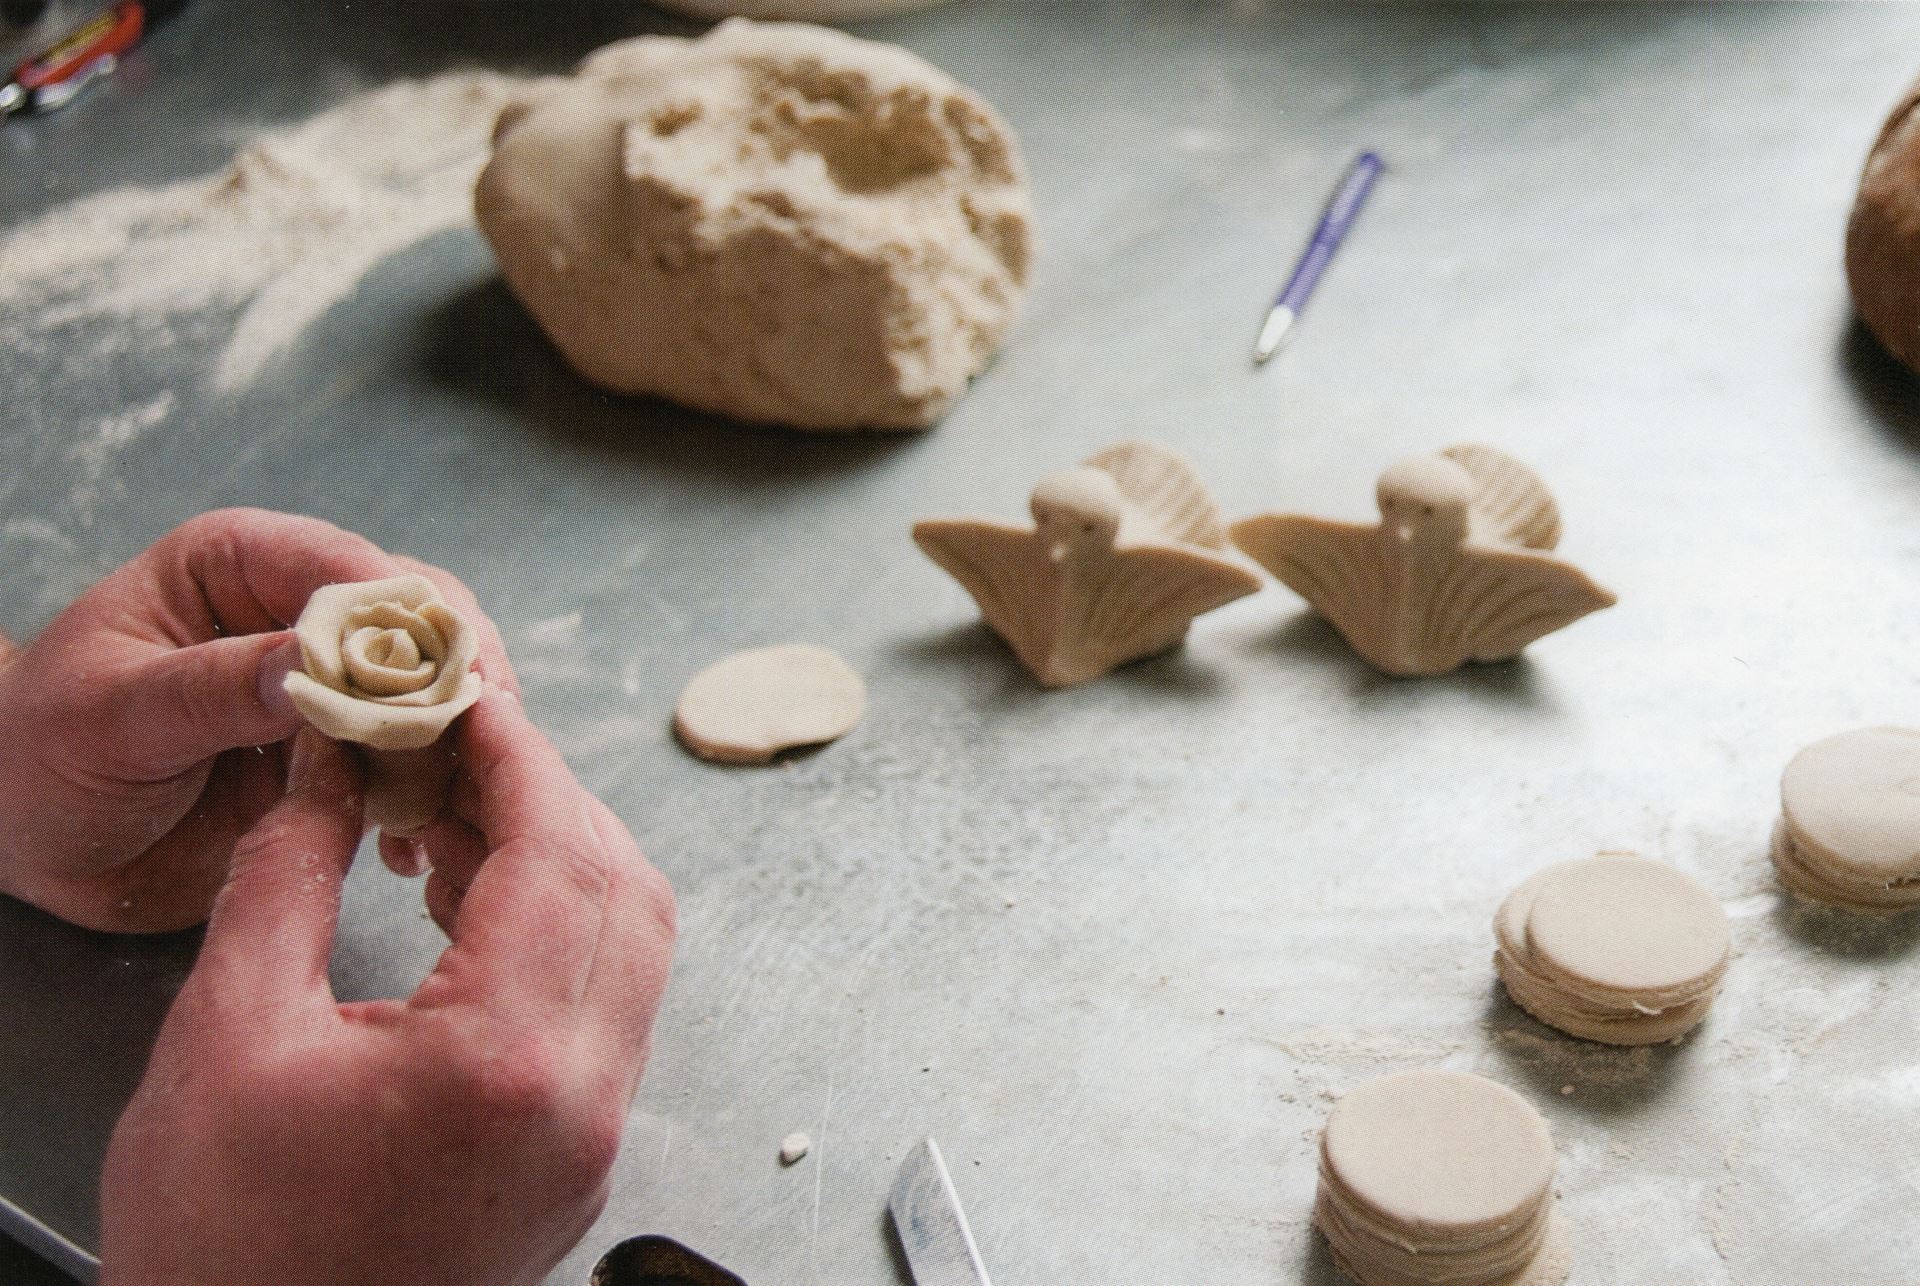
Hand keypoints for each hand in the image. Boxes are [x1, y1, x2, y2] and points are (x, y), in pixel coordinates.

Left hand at [0, 508, 511, 932]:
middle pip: (419, 618)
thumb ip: (214, 687)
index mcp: (238, 564)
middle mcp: (298, 611)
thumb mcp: (111, 716)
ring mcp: (330, 685)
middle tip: (481, 736)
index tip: (448, 678)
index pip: (347, 566)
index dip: (407, 618)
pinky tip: (419, 844)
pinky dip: (433, 794)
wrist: (30, 843)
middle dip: (456, 675)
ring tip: (460, 794)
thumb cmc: (39, 756)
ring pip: (433, 689)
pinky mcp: (343, 753)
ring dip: (456, 739)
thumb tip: (320, 665)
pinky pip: (414, 762)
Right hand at [100, 690, 675, 1285]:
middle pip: (623, 891)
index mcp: (506, 1063)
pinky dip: (556, 937)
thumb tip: (330, 772)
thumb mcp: (224, 1039)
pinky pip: (603, 1010)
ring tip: (450, 820)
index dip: (520, 758)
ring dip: (559, 864)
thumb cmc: (223, 1251)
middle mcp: (581, 1101)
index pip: (560, 854)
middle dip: (550, 800)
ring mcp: (591, 1139)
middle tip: (460, 751)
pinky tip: (474, 904)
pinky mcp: (576, 1162)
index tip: (473, 701)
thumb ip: (289, 880)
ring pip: (628, 949)